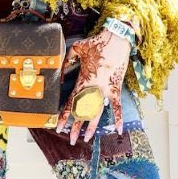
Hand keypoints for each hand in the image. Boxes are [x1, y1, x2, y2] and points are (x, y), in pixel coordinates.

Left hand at [63, 29, 131, 143]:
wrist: (116, 38)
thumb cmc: (96, 42)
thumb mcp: (77, 49)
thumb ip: (66, 62)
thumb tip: (61, 75)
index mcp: (82, 81)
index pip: (70, 103)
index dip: (64, 116)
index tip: (58, 127)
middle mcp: (92, 88)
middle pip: (82, 111)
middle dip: (75, 127)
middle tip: (70, 139)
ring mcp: (105, 89)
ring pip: (97, 112)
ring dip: (92, 126)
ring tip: (87, 138)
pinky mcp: (116, 87)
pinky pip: (118, 106)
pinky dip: (118, 118)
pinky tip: (119, 130)